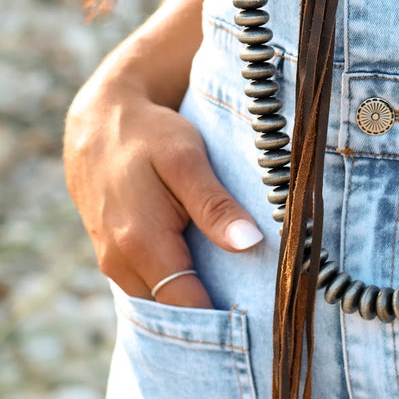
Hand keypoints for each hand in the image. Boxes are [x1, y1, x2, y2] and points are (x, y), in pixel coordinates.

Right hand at [64, 74, 262, 307]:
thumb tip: (250, 243)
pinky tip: (203, 264)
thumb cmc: (148, 135)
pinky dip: (174, 282)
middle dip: (211, 308)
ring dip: (192, 295)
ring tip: (234, 278)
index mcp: (141, 242)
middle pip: (173, 310)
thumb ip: (214, 205)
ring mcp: (112, 263)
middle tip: (255, 294)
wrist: (99, 123)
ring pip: (159, 300)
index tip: (261, 307)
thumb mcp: (187, 159)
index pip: (187, 306)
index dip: (223, 315)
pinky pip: (148, 285)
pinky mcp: (113, 257)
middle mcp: (120, 262)